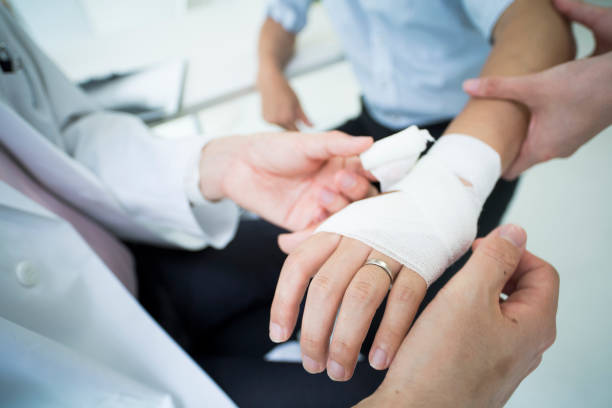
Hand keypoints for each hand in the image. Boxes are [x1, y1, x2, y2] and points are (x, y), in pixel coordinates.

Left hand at [198, 131, 375, 230]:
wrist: (239, 168)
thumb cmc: (274, 149)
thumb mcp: (307, 143)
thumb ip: (338, 144)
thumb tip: (370, 142)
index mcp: (342, 164)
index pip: (370, 171)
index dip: (377, 172)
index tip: (377, 171)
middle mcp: (337, 187)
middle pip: (362, 197)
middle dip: (356, 190)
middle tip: (339, 180)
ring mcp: (323, 207)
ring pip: (346, 217)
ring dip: (338, 208)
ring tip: (320, 195)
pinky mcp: (306, 225)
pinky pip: (321, 234)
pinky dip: (321, 229)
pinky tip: (312, 216)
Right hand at [258, 68, 311, 130]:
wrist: (269, 81)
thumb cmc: (285, 90)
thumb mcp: (297, 103)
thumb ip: (304, 116)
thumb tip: (312, 126)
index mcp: (287, 117)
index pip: (296, 130)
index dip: (300, 130)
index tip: (303, 129)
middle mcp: (276, 121)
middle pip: (288, 129)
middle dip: (292, 124)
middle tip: (291, 111)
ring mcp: (269, 120)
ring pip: (281, 126)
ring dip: (284, 121)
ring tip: (283, 107)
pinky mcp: (263, 118)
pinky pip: (273, 123)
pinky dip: (276, 119)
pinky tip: (276, 108)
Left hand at [270, 227, 427, 380]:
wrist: (435, 202)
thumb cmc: (384, 220)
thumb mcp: (347, 221)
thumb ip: (315, 237)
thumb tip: (283, 244)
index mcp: (336, 230)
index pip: (299, 265)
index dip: (284, 302)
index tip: (279, 334)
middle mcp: (358, 238)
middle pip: (326, 288)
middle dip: (314, 333)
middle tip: (313, 364)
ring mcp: (390, 249)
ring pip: (361, 298)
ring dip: (346, 341)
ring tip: (340, 371)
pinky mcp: (421, 262)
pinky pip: (404, 300)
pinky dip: (390, 333)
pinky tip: (379, 360)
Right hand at [357, 224, 558, 407]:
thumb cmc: (438, 365)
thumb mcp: (468, 295)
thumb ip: (495, 258)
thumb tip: (515, 234)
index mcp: (535, 326)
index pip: (542, 271)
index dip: (512, 252)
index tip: (480, 250)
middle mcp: (525, 347)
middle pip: (523, 291)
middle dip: (493, 271)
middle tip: (463, 268)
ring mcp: (503, 361)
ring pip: (498, 311)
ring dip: (476, 294)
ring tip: (449, 293)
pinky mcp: (480, 370)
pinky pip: (481, 332)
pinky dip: (465, 317)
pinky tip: (440, 322)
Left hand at [463, 0, 611, 179]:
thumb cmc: (583, 87)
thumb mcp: (534, 86)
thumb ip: (498, 87)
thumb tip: (466, 86)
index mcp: (541, 149)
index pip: (508, 171)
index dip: (490, 166)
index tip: (473, 158)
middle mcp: (555, 151)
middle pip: (519, 157)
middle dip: (502, 146)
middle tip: (481, 134)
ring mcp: (568, 142)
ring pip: (535, 144)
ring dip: (521, 134)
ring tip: (502, 120)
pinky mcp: (578, 129)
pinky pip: (550, 134)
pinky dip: (537, 126)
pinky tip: (530, 110)